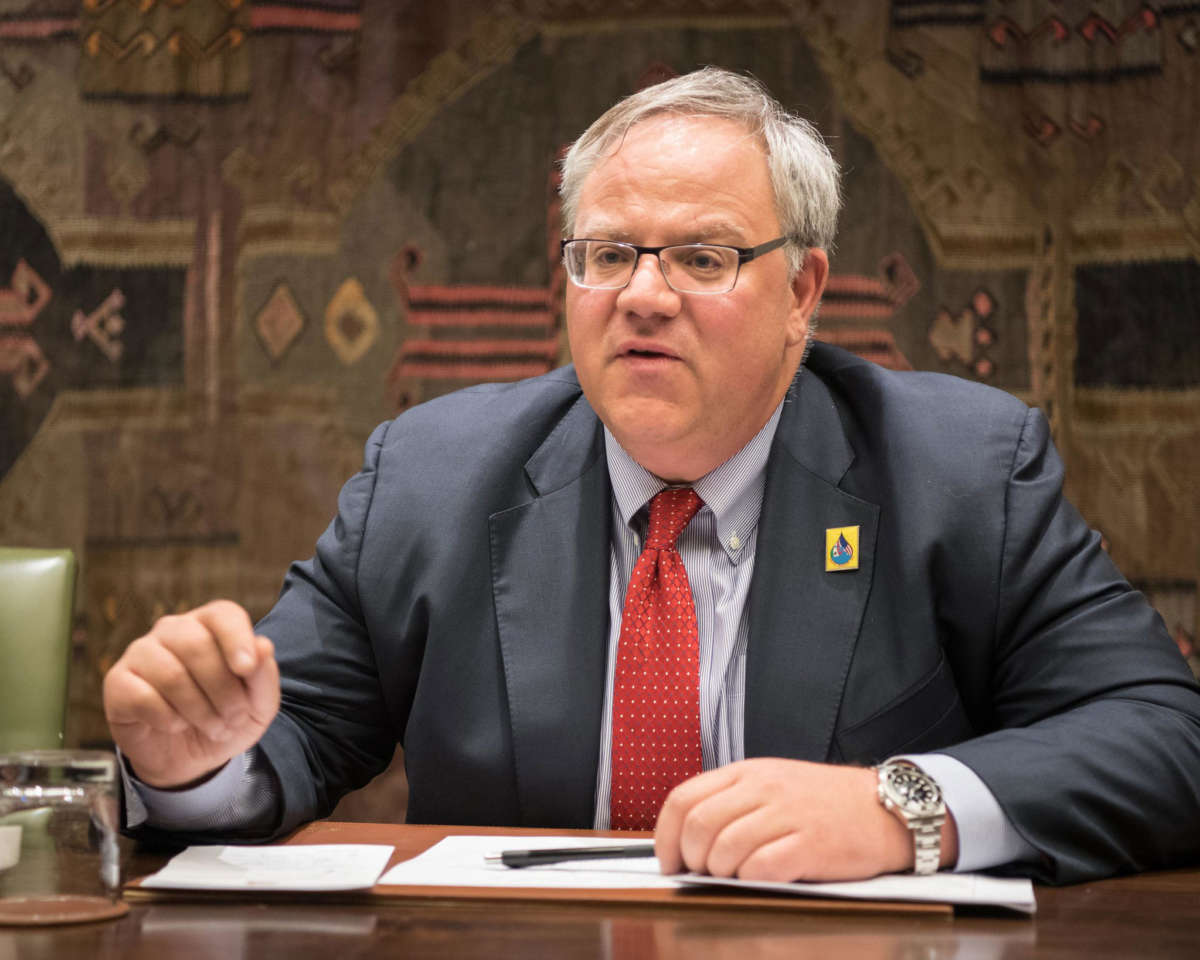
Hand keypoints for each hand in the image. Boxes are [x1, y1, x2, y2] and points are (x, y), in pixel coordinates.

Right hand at [103, 600, 279, 788]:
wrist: (191, 759)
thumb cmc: (227, 719)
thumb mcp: (259, 704)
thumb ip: (264, 675)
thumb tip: (264, 645)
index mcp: (210, 625)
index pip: (223, 614)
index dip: (237, 639)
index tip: (247, 669)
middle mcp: (173, 630)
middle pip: (197, 645)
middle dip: (223, 689)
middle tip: (234, 718)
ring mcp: (141, 653)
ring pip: (171, 674)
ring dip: (200, 710)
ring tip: (213, 727)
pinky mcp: (117, 682)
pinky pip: (143, 697)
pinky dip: (168, 719)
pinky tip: (176, 725)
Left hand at [654, 758, 958, 881]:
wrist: (887, 807)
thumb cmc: (825, 802)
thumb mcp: (773, 783)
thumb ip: (732, 801)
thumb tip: (687, 837)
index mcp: (748, 772)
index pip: (684, 798)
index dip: (665, 835)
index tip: (668, 861)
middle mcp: (764, 788)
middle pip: (699, 825)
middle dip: (690, 858)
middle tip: (701, 873)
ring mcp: (788, 815)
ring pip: (725, 848)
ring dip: (719, 872)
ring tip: (733, 876)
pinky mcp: (812, 845)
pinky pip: (761, 868)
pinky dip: (750, 879)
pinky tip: (760, 879)